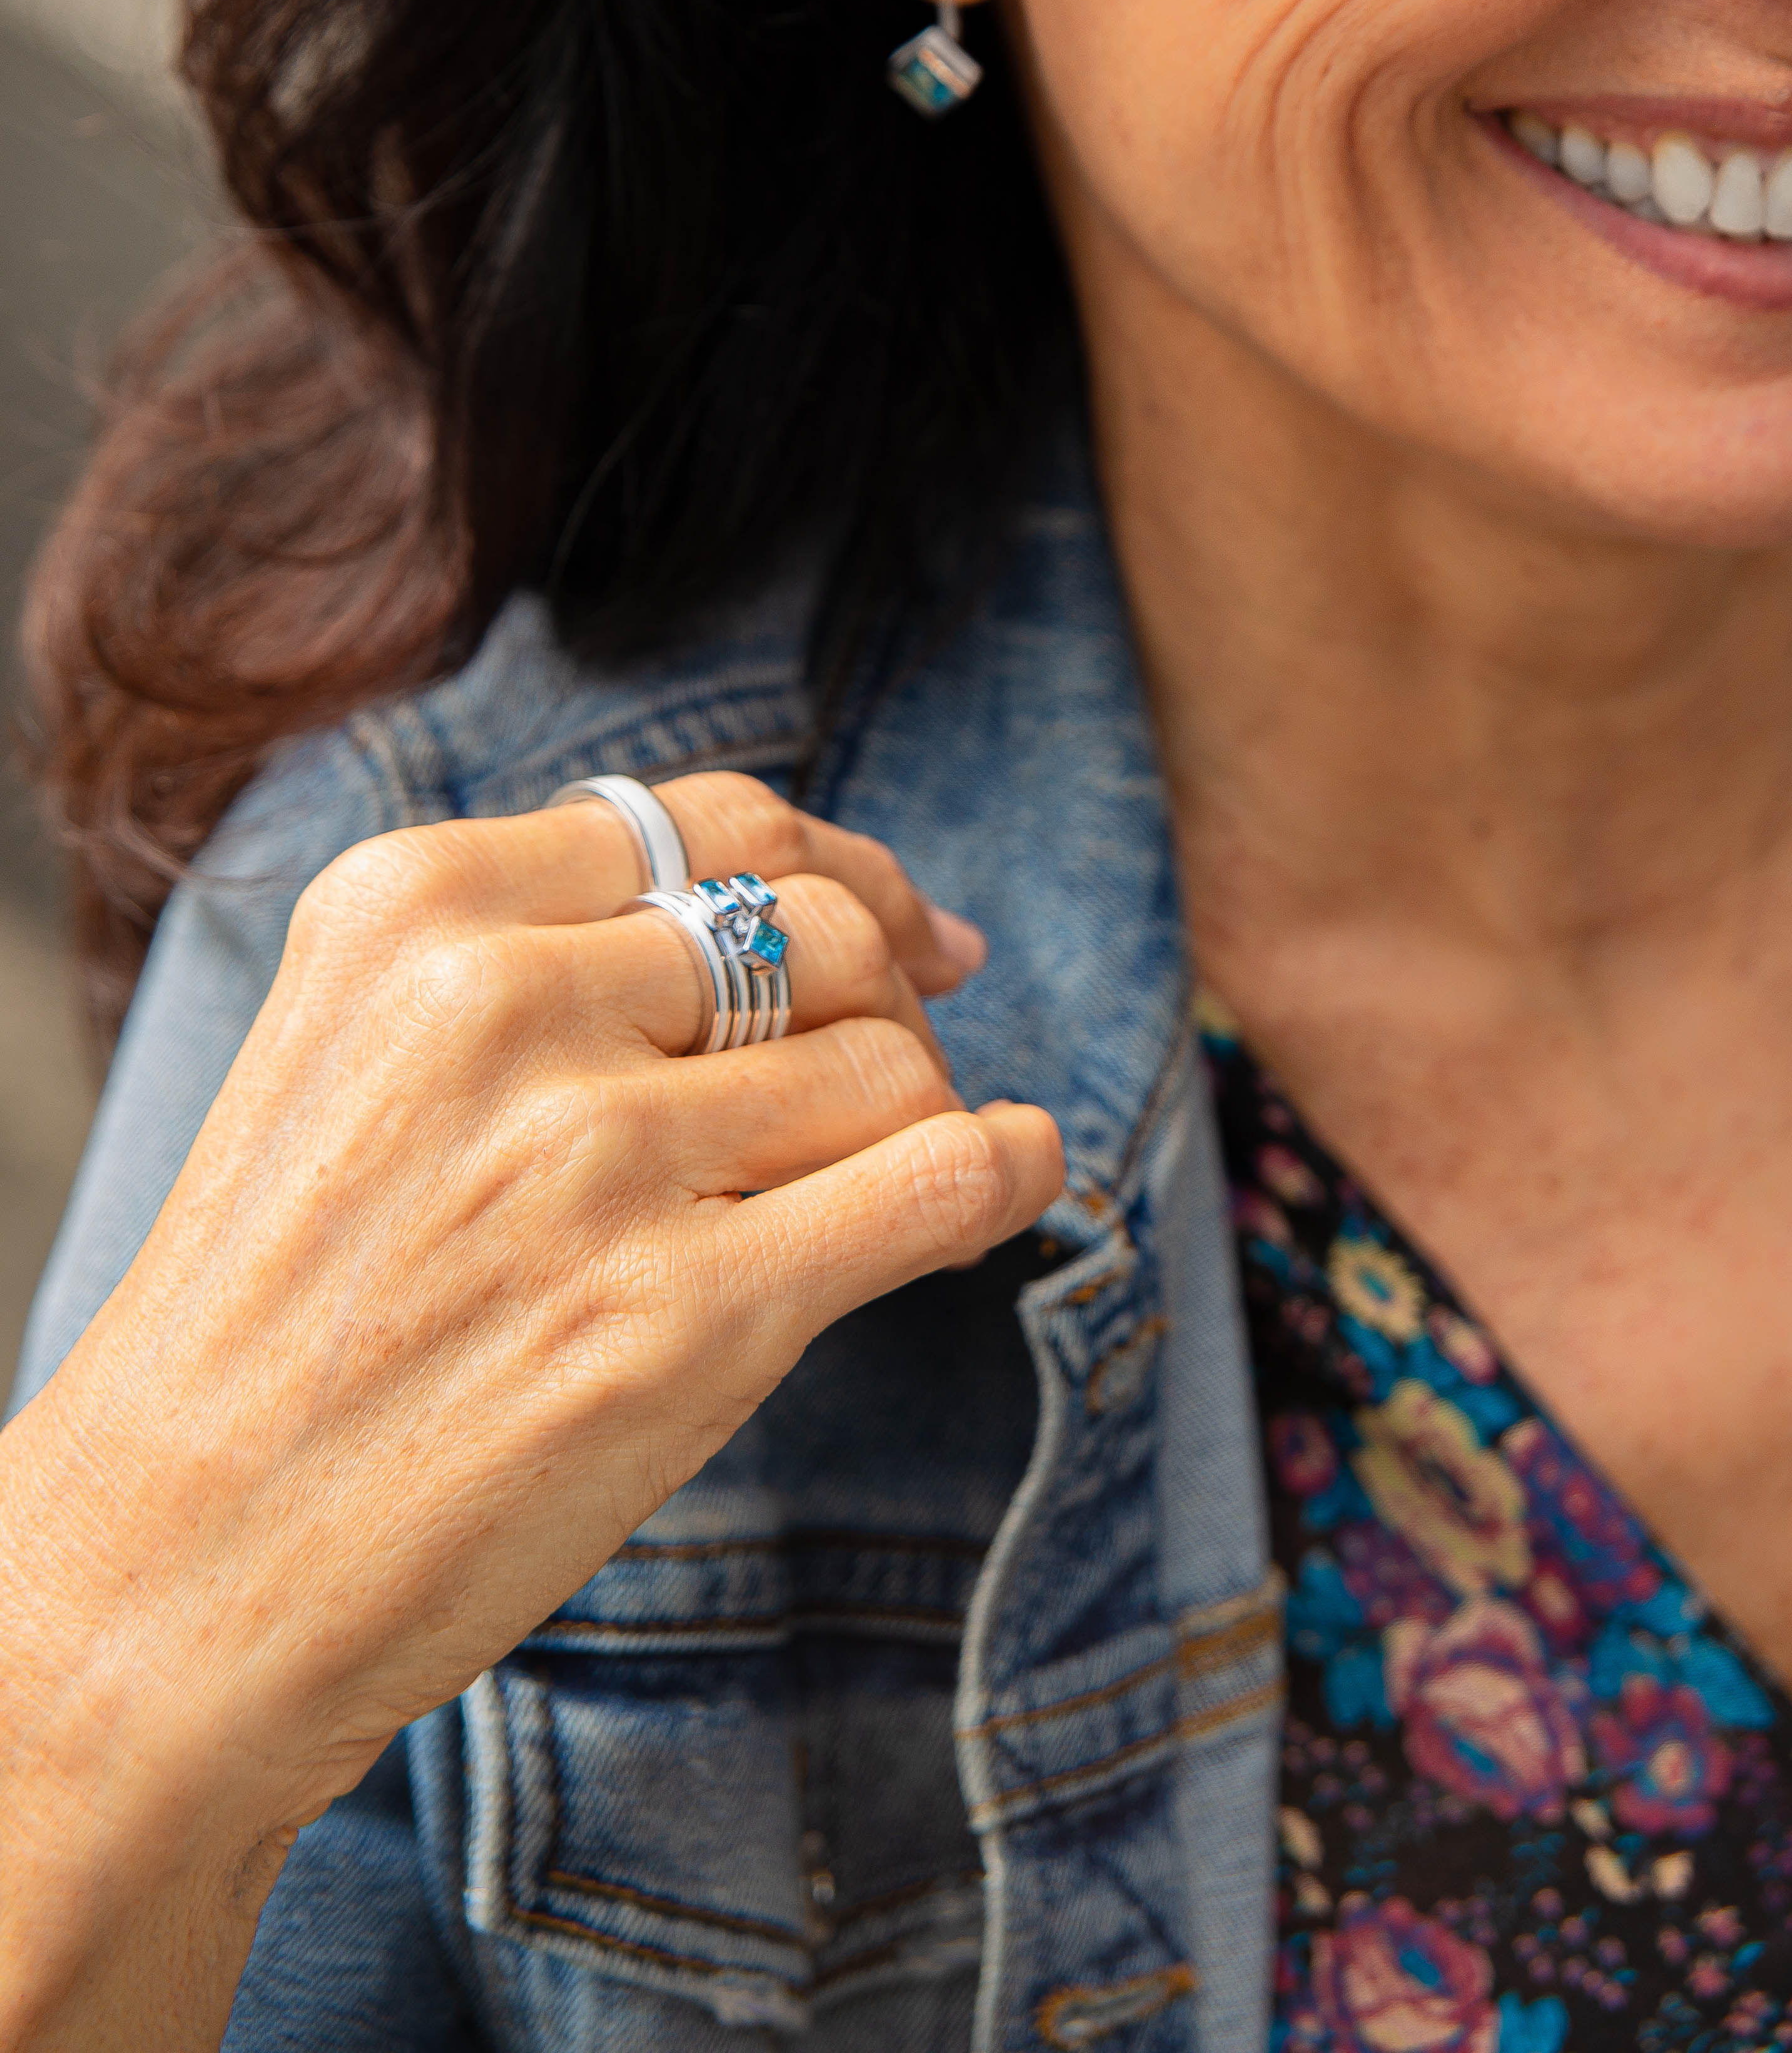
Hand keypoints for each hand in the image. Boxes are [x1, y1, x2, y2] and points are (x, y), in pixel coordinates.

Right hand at [0, 774, 1061, 2046]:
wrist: (173, 1570)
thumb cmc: (289, 1315)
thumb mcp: (362, 1049)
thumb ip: (551, 950)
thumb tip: (845, 904)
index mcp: (416, 906)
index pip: (718, 823)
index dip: (839, 872)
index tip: (902, 932)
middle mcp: (502, 1003)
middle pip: (821, 933)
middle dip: (891, 995)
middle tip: (896, 1069)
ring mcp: (595, 1164)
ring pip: (887, 1065)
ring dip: (916, 1117)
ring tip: (881, 1183)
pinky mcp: (682, 1323)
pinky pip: (940, 1182)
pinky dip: (1012, 1169)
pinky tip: (1016, 1178)